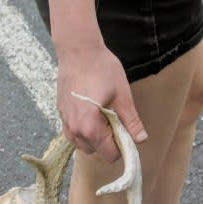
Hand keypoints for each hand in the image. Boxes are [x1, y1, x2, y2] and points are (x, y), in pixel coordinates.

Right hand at [56, 45, 147, 160]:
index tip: (126, 128)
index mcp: (90, 128)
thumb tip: (141, 139)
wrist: (78, 49)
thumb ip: (131, 120)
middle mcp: (74, 130)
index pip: (109, 154)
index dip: (122, 145)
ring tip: (103, 112)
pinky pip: (74, 132)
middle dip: (108, 140)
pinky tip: (91, 108)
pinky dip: (84, 128)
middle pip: (96, 150)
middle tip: (115, 116)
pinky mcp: (61, 113)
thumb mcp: (122, 94)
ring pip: (83, 143)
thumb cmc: (101, 68)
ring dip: (95, 136)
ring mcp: (65, 122)